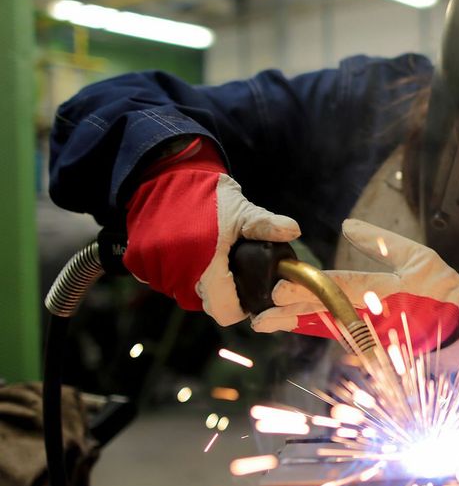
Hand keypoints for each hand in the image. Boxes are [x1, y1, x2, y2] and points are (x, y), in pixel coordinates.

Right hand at [124, 137, 299, 325]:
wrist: (164, 174)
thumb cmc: (208, 194)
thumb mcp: (242, 210)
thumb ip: (266, 226)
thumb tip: (294, 231)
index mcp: (205, 265)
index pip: (225, 311)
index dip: (239, 307)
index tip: (246, 292)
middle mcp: (176, 273)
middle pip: (205, 303)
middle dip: (218, 291)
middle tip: (226, 267)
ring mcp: (154, 269)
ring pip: (182, 292)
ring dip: (194, 280)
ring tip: (205, 254)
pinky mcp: (137, 262)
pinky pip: (160, 279)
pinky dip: (172, 271)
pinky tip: (184, 250)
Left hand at [251, 219, 458, 354]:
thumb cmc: (440, 288)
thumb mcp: (418, 256)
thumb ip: (381, 241)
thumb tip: (347, 225)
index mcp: (386, 290)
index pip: (340, 288)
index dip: (309, 289)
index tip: (281, 287)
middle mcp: (375, 316)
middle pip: (326, 313)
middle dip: (294, 313)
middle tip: (264, 313)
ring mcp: (373, 333)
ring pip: (326, 328)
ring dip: (297, 325)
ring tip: (267, 322)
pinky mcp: (373, 342)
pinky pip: (337, 335)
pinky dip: (314, 329)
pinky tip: (291, 325)